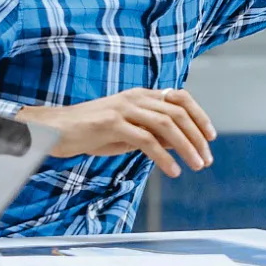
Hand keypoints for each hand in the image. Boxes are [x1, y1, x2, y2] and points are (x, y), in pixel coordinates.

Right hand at [16, 88, 215, 177]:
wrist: (55, 130)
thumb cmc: (91, 132)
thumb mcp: (128, 131)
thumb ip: (152, 132)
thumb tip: (180, 142)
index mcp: (141, 95)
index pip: (180, 98)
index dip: (199, 116)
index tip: (210, 137)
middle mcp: (135, 97)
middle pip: (178, 113)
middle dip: (197, 137)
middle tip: (206, 158)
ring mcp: (124, 109)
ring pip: (166, 125)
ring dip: (186, 147)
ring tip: (196, 166)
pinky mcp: (112, 124)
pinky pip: (146, 140)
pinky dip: (164, 157)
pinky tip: (173, 170)